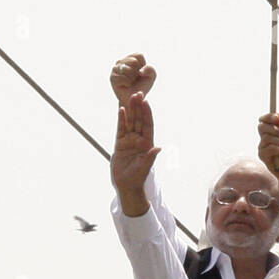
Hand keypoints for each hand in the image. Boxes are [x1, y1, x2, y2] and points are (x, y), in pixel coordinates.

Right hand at [110, 53, 155, 104]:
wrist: (134, 98)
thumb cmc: (142, 85)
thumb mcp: (151, 76)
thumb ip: (150, 69)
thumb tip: (140, 72)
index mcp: (130, 58)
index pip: (138, 55)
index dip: (143, 65)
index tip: (141, 72)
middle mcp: (121, 61)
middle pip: (133, 61)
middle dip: (137, 72)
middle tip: (135, 79)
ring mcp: (115, 69)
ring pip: (128, 69)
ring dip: (133, 78)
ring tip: (131, 82)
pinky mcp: (112, 78)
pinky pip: (123, 78)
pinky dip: (128, 83)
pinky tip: (127, 85)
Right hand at [112, 92, 160, 211]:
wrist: (127, 185)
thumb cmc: (138, 177)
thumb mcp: (144, 167)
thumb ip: (150, 157)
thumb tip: (158, 148)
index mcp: (148, 143)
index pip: (148, 125)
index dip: (147, 113)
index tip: (146, 102)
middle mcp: (139, 139)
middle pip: (139, 120)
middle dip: (139, 107)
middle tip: (138, 93)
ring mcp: (129, 140)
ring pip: (130, 122)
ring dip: (131, 110)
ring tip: (131, 97)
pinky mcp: (120, 143)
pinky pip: (121, 129)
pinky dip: (121, 120)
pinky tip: (122, 110)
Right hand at [258, 112, 278, 193]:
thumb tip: (278, 114)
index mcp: (272, 133)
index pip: (264, 121)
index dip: (268, 117)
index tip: (276, 117)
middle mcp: (265, 139)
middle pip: (261, 126)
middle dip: (274, 129)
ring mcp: (262, 148)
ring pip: (266, 137)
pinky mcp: (262, 156)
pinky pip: (268, 148)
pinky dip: (278, 150)